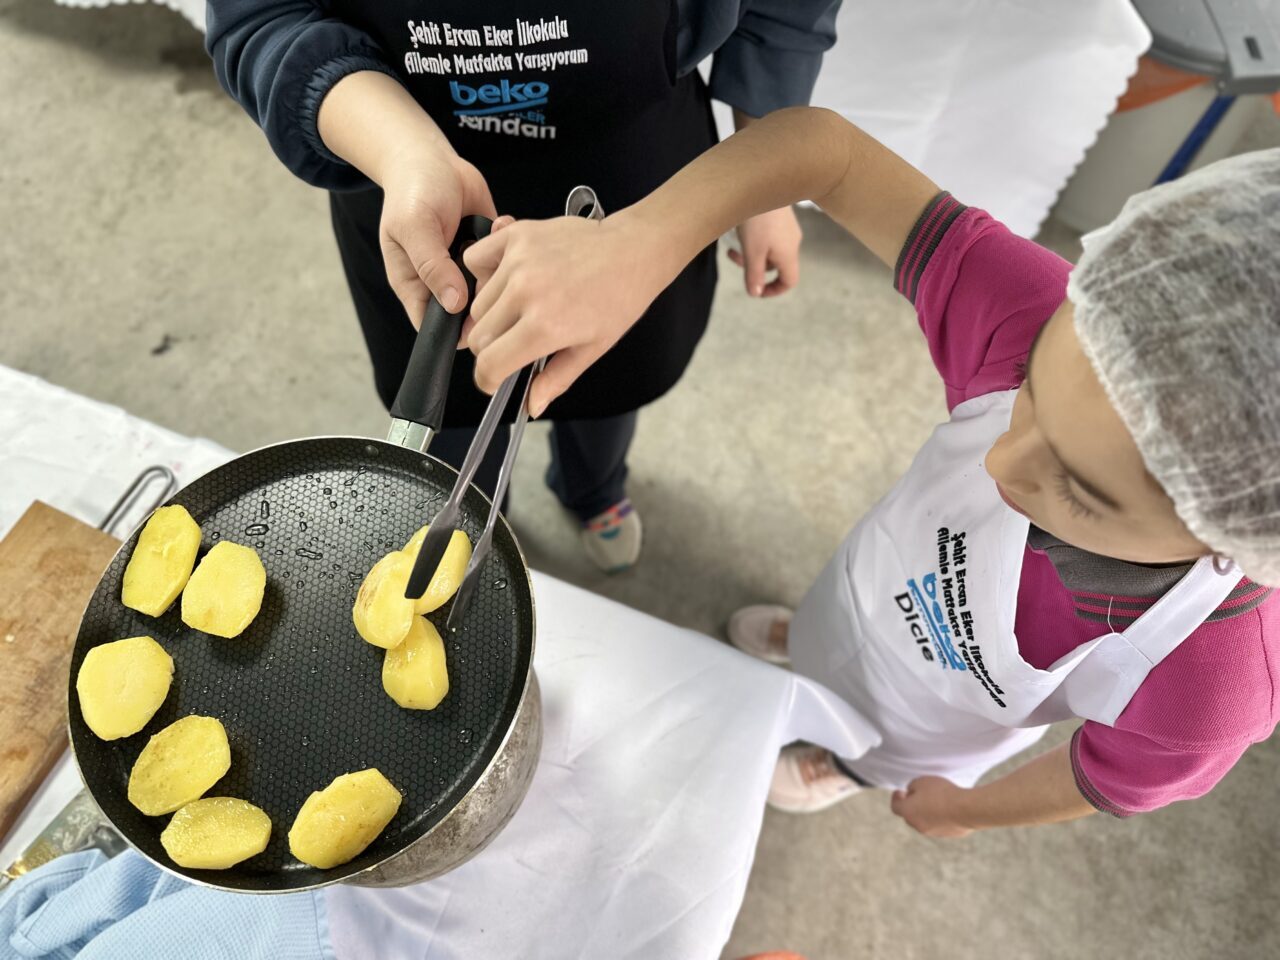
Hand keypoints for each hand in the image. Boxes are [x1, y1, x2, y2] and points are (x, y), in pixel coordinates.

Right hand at [379, 151, 496, 325]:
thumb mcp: (414, 226)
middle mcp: (443, 281)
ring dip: (499, 265)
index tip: (476, 316)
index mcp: (415, 284)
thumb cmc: (412, 190)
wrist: (431, 159)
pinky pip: (507, 260)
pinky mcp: (488, 252)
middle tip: (487, 266)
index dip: (453, 329)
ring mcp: (466, 269)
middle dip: (485, 295)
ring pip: (493, 289)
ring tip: (491, 234)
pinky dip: (509, 243)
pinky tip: (499, 222)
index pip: (432, 324)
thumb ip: (432, 266)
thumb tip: (453, 304)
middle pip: (468, 313)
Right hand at [462, 212, 675, 415]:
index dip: (488, 379)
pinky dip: (484, 273)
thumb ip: (556, 379)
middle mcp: (526, 293)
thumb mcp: (593, 348)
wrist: (634, 250)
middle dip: (493, 348)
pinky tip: (507, 278)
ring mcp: (519, 262)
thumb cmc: (619, 297)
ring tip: (522, 306)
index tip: (494, 378)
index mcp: (545, 327)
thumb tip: (532, 405)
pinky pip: (475, 260)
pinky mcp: (517, 236)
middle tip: (517, 341)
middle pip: (480, 337)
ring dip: (491, 312)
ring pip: (477, 303)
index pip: (489, 364)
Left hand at [728, 205, 801, 296]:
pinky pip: (770, 235)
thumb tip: (755, 293)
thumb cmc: (757, 218)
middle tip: (733, 257)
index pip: (789, 281)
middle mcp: (792, 241)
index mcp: (788, 254)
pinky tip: (742, 228)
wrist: (762, 180)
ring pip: (770, 250)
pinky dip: (756, 239)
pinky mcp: (781, 214)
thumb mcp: (752, 251)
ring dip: (751, 252)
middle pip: (776, 265)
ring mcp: (788, 227)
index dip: (774, 290)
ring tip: (732, 244)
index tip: (755, 289)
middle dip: (754, 268)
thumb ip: (753, 275)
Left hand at [890, 776, 974, 837]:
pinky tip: (949, 807)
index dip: (896, 798)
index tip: (899, 792)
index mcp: (908, 812)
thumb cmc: (942, 793)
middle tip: (918, 795)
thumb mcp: (922, 781)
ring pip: (925, 821)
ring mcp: (933, 832)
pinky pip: (940, 825)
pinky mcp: (948, 834)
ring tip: (936, 799)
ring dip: (927, 812)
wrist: (965, 809)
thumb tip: (913, 793)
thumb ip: (913, 786)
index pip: (896, 807)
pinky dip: (940, 817)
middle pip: (910, 815)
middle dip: (912, 805)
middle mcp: (918, 825)